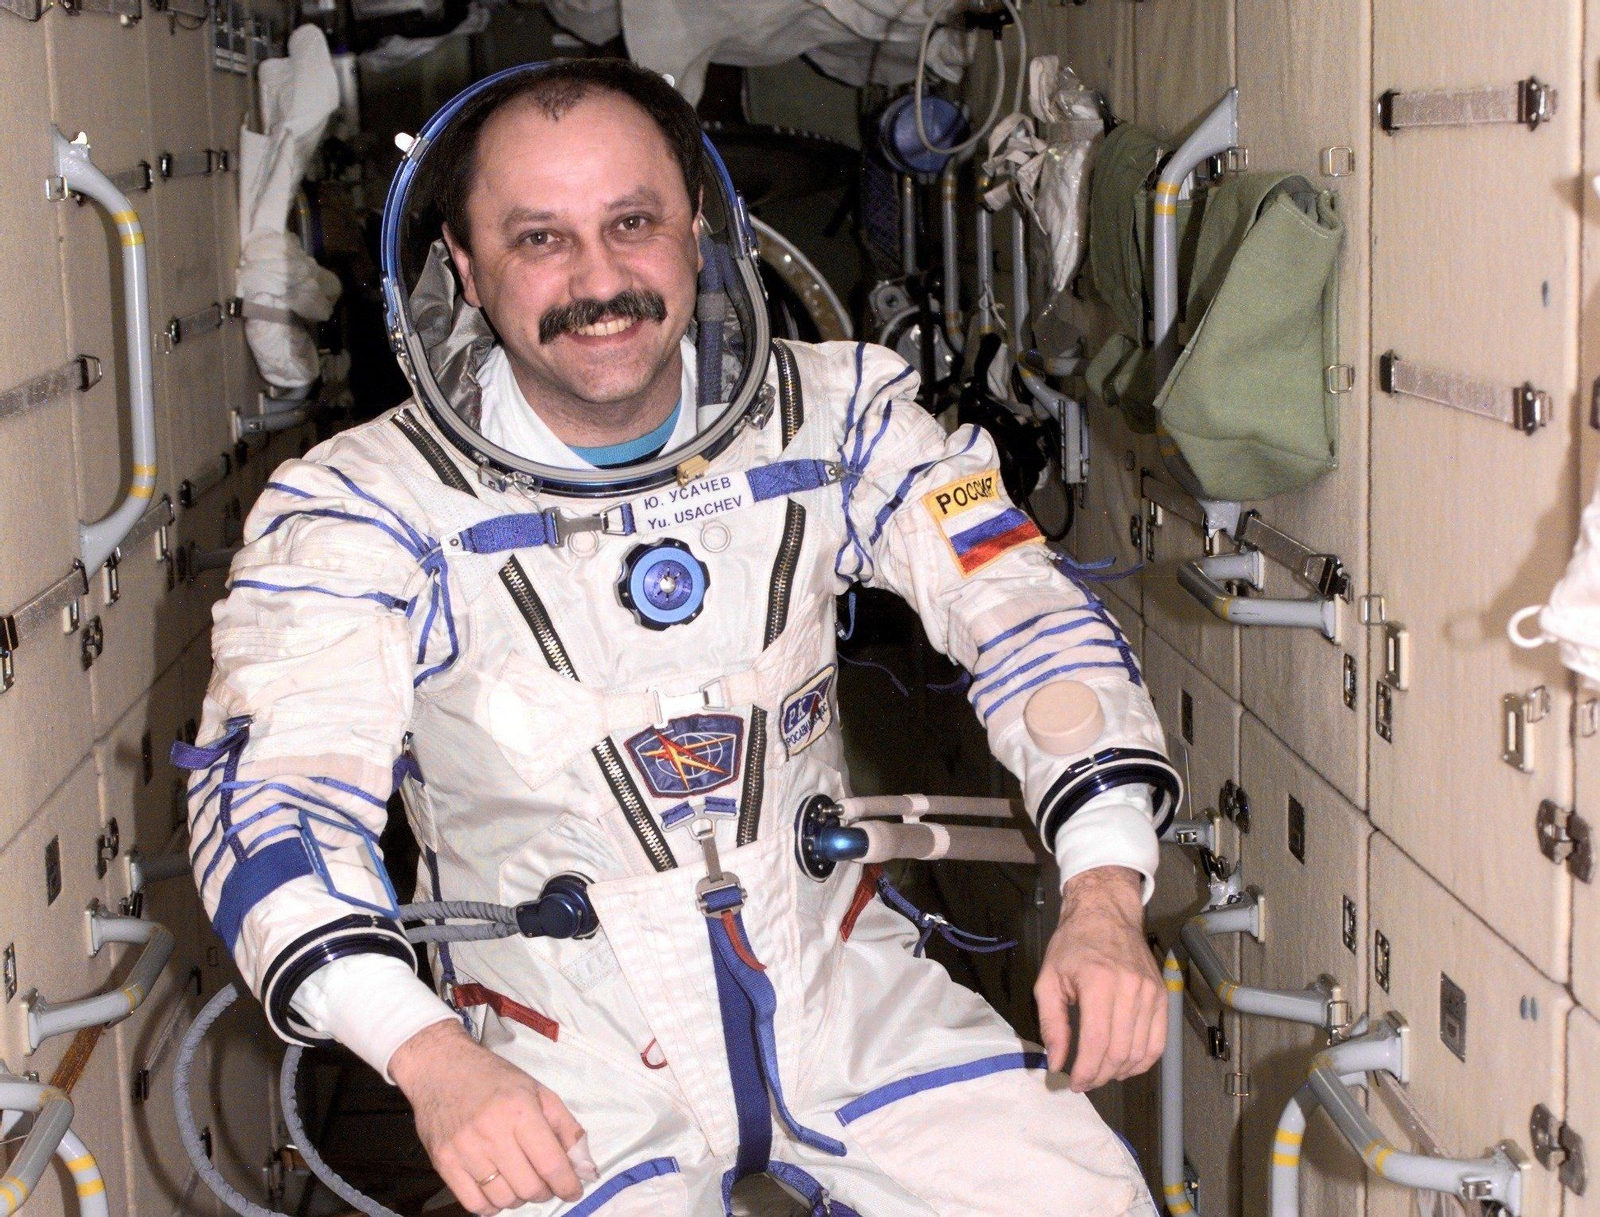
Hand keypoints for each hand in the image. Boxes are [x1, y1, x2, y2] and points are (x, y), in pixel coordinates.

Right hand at [389, 1020, 596, 1213]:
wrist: (440, 1068)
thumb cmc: (494, 1078)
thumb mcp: (538, 1091)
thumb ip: (565, 1127)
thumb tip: (585, 1166)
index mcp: (521, 1110)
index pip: (551, 1163)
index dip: (568, 1185)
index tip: (573, 1190)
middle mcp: (493, 1132)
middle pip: (529, 1187)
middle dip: (545, 1191)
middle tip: (545, 1182)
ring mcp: (465, 1150)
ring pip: (504, 1200)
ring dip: (519, 1198)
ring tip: (520, 1182)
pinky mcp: (444, 1163)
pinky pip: (474, 1204)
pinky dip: (492, 1206)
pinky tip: (497, 1188)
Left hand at [1033, 865, 1164, 1091]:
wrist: (1106, 914)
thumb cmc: (1073, 945)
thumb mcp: (1048, 979)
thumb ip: (1052, 1024)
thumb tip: (1057, 1063)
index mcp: (1098, 982)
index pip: (1097, 1042)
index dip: (1085, 1070)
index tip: (1073, 1083)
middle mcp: (1130, 988)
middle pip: (1120, 1051)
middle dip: (1101, 1076)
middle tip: (1084, 1082)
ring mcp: (1151, 993)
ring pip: (1141, 1051)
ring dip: (1121, 1072)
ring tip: (1101, 1075)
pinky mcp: (1163, 996)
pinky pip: (1159, 1041)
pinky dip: (1143, 1061)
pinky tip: (1125, 1066)